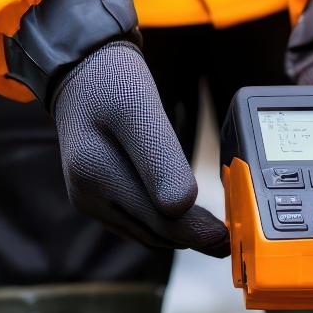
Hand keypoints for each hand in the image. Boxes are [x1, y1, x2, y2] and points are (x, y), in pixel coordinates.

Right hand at [53, 41, 229, 256]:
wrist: (82, 70)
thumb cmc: (113, 83)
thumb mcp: (142, 112)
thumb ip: (162, 162)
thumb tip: (182, 208)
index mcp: (96, 176)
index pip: (159, 221)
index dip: (198, 233)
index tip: (228, 239)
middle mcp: (89, 196)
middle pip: (154, 232)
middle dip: (194, 237)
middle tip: (229, 243)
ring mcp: (92, 199)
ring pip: (146, 232)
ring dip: (180, 235)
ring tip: (216, 235)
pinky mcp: (99, 197)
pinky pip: (138, 221)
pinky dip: (164, 225)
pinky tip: (187, 220)